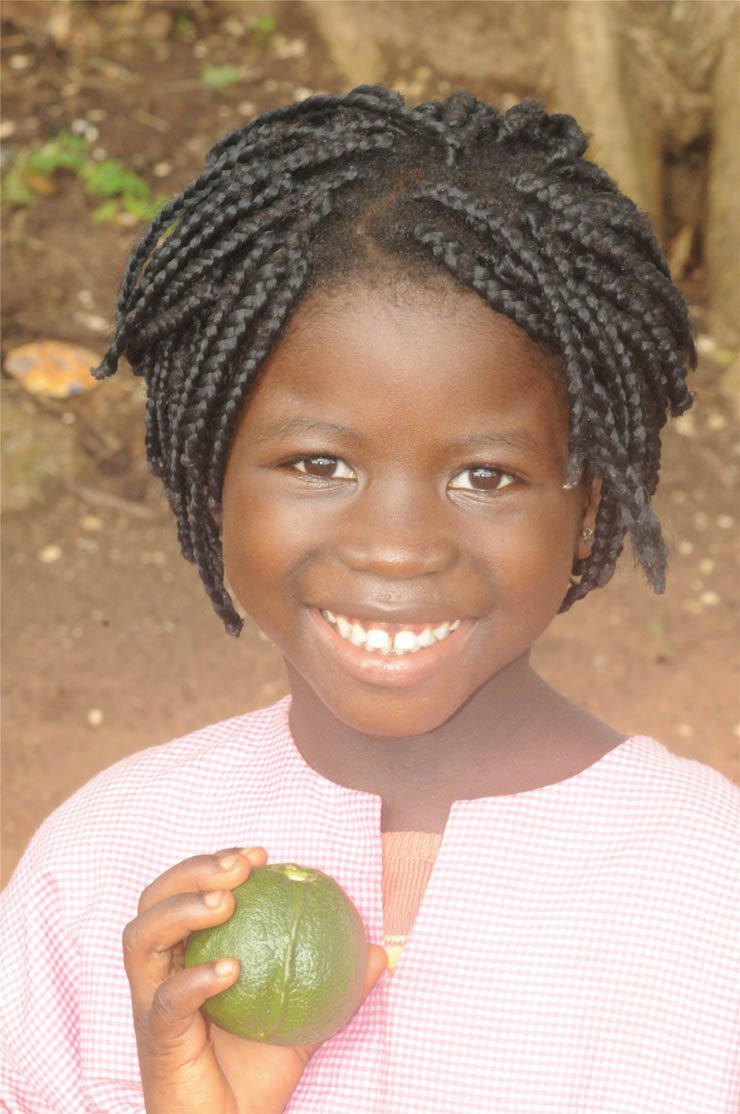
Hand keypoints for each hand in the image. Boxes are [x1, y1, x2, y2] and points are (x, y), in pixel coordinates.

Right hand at [122, 848, 386, 1113]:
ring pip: (141, 939)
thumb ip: (333, 983)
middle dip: (192, 871)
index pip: (186, 892)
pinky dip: (194, 979)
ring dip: (180, 909)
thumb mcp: (302, 1018)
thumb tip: (379, 950)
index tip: (260, 854)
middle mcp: (161, 972)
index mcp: (186, 956)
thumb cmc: (256, 1073)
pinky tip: (232, 970)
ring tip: (225, 902)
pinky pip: (166, 1001)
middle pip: (153, 902)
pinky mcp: (156, 1038)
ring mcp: (151, 1003)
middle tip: (240, 867)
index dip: (214, 863)